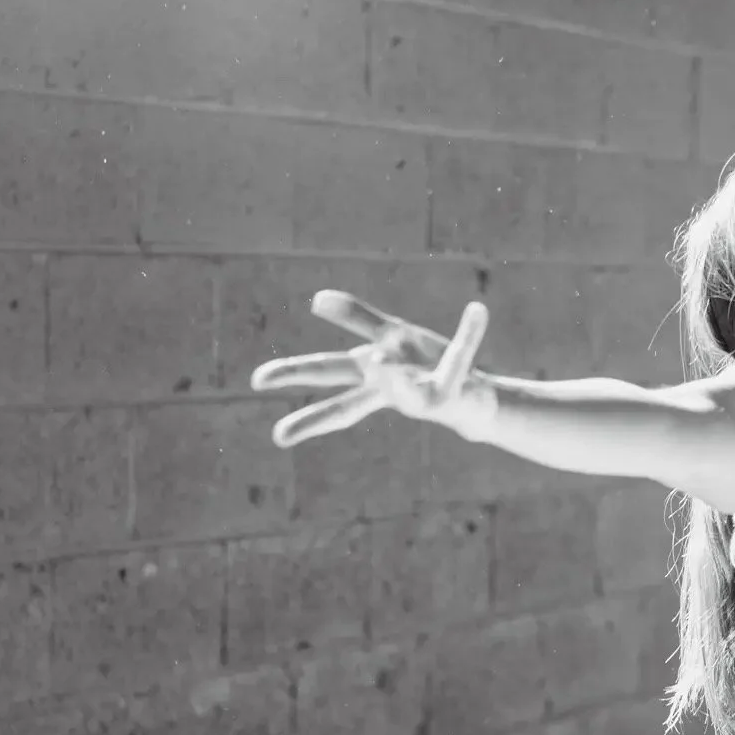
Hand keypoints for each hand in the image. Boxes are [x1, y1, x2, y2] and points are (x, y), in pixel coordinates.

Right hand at [251, 292, 495, 447]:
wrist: (473, 400)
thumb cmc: (424, 368)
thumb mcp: (390, 338)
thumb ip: (357, 318)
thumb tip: (317, 298)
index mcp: (371, 374)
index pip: (326, 373)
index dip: (293, 375)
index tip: (258, 381)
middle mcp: (391, 390)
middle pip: (348, 405)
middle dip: (314, 419)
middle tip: (278, 436)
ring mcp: (422, 394)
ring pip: (407, 392)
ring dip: (394, 375)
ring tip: (381, 359)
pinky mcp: (455, 387)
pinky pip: (461, 353)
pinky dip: (470, 330)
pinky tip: (477, 310)